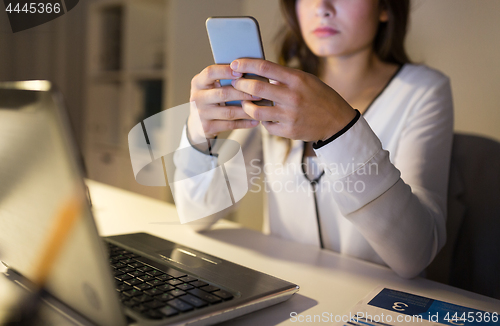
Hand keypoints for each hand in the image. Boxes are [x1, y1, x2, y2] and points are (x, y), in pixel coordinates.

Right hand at [188, 64, 260, 141]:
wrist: (197, 123)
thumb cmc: (210, 98)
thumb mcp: (210, 86)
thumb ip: (223, 78)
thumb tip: (249, 71)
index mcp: (198, 82)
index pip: (210, 72)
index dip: (226, 71)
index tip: (242, 72)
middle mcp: (197, 98)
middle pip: (223, 93)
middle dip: (243, 93)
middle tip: (259, 93)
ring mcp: (201, 114)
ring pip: (229, 112)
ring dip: (247, 110)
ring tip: (260, 107)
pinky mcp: (207, 127)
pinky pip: (230, 125)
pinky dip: (244, 123)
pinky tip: (255, 120)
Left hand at [230, 59, 356, 141]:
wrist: (337, 122)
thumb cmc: (319, 97)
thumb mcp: (306, 80)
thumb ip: (284, 77)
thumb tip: (259, 74)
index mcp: (297, 79)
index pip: (265, 67)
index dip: (246, 64)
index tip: (235, 64)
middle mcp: (292, 96)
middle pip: (255, 88)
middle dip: (240, 84)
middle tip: (235, 83)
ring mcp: (290, 115)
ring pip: (256, 110)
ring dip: (246, 105)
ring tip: (245, 102)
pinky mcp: (289, 131)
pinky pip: (266, 125)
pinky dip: (262, 120)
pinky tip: (264, 116)